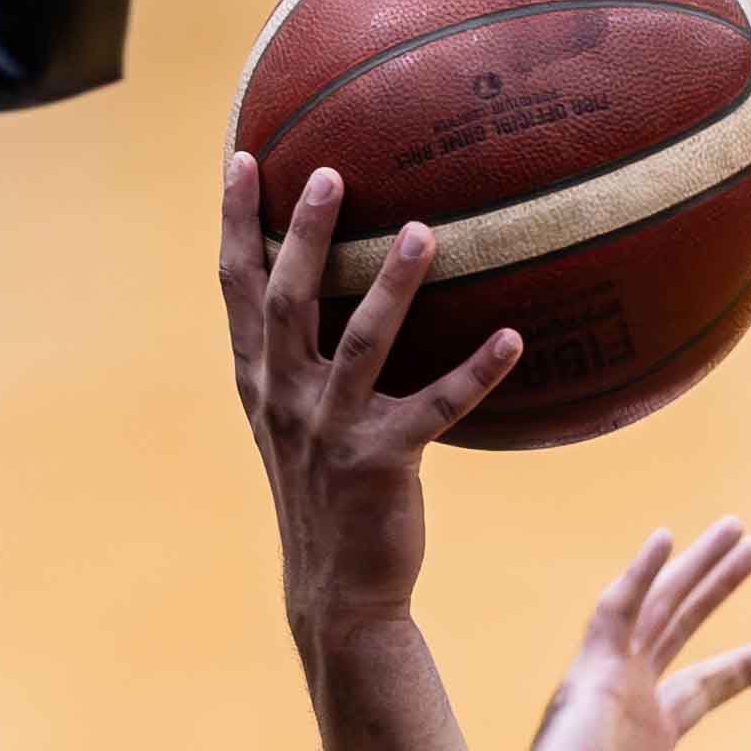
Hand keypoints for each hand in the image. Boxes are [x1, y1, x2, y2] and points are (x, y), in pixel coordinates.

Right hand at [220, 153, 521, 645]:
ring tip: (423, 231)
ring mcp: (332, 431)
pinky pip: (438, 406)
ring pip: (360, 342)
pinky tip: (514, 339)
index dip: (238, 223)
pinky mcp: (384, 464)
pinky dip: (477, 371)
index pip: (237, 290)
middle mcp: (287, 400)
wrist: (338, 592)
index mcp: (261, 384)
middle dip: (308, 234)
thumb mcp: (295, 428)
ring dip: (392, 285)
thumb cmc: (328, 499)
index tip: (242, 157)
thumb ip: (299, 364)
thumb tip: (330, 298)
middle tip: (331, 172)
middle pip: (289, 300)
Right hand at [504, 521, 750, 750]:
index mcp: (651, 738)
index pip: (704, 685)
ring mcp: (606, 683)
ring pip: (655, 607)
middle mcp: (628, 702)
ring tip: (733, 530)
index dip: (743, 667)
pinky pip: (615, 611)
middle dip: (714, 587)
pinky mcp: (588, 674)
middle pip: (678, 627)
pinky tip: (665, 540)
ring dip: (690, 567)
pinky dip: (638, 575)